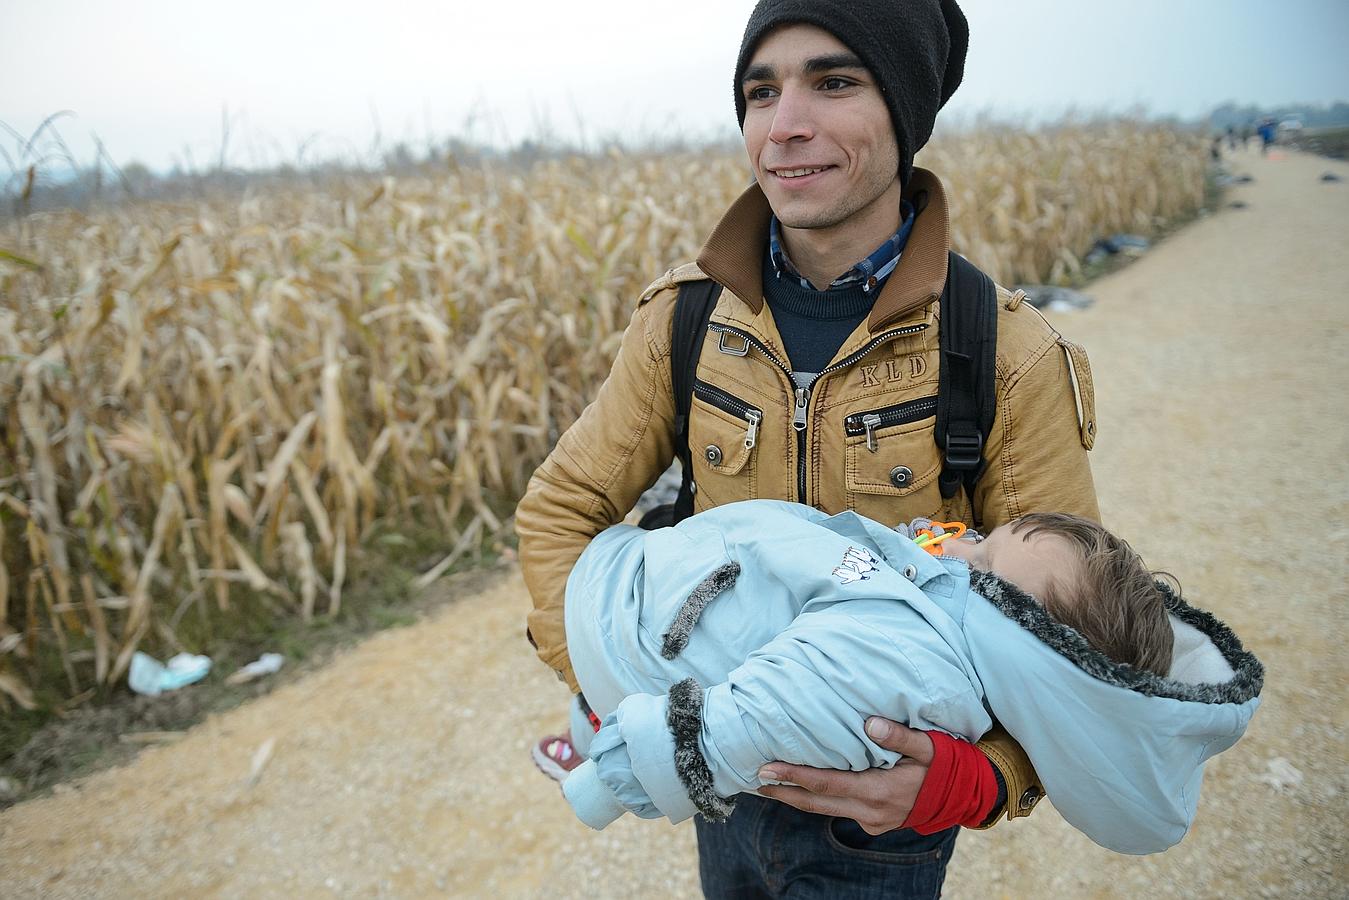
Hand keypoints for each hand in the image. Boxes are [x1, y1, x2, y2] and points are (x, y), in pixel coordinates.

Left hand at [756, 717, 933, 834]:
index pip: (827, 783)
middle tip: (754, 780)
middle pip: (817, 803)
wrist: (965, 795)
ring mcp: (872, 820)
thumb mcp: (928, 746)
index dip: (795, 776)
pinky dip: (818, 799)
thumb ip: (899, 736)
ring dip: (797, 797)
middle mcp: (871, 810)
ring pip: (825, 809)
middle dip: (784, 792)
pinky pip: (839, 809)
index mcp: (880, 790)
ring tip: (769, 786)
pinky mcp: (874, 822)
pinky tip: (802, 789)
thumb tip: (870, 724)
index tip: (767, 769)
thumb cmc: (946, 764)